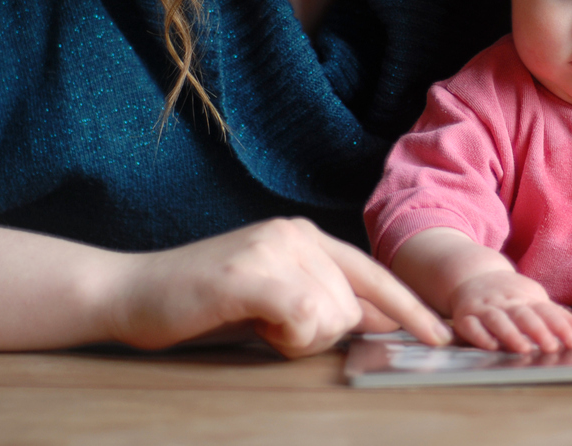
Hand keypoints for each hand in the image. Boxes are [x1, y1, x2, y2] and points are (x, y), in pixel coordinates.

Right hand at [110, 218, 451, 357]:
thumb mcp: (271, 297)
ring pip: (331, 316)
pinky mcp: (253, 272)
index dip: (410, 308)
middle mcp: (295, 234)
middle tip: (268, 326)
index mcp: (304, 236)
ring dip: (295, 338)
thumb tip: (378, 320)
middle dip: (318, 335)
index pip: (373, 274)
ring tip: (252, 320)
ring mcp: (274, 248)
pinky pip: (304, 317)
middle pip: (352, 306)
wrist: (129, 292)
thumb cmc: (200, 303)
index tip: (442, 336)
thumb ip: (321, 301)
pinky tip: (253, 322)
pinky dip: (285, 335)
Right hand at [450, 270, 571, 352]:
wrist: (472, 274)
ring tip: (524, 349)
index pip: (546, 310)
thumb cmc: (509, 293)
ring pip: (497, 319)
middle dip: (538, 330)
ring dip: (510, 334)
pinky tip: (491, 346)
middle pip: (523, 314)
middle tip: (552, 346)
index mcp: (525, 296)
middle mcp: (505, 301)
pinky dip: (480, 336)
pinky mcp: (464, 316)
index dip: (560, 325)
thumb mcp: (534, 297)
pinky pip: (471, 326)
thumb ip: (557, 315)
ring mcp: (484, 307)